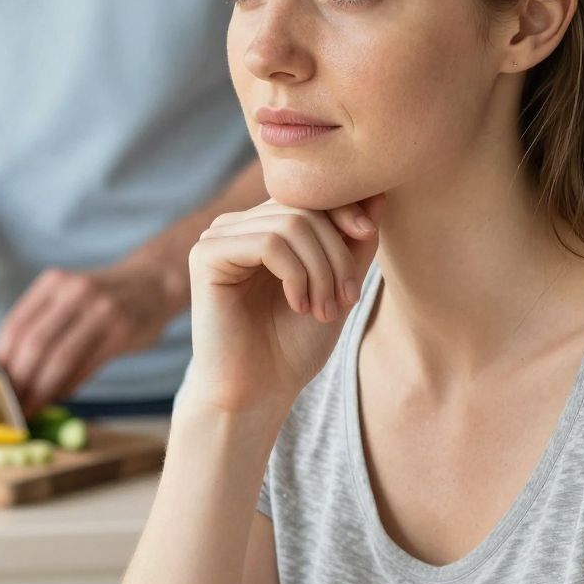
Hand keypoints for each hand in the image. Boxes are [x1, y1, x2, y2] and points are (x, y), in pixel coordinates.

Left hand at [0, 260, 175, 413]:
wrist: (154, 284)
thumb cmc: (103, 298)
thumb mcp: (69, 296)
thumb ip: (42, 324)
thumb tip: (9, 372)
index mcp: (54, 282)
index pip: (16, 325)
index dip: (1, 360)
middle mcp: (76, 291)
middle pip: (35, 344)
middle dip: (19, 381)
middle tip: (11, 405)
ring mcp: (101, 310)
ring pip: (60, 359)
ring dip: (41, 390)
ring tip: (30, 408)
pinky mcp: (121, 332)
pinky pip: (85, 367)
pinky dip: (67, 387)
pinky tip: (58, 397)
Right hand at [186, 193, 383, 416]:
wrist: (257, 392)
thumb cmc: (294, 345)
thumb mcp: (338, 285)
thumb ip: (355, 241)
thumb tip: (378, 192)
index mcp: (265, 225)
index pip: (312, 196)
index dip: (346, 210)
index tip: (367, 238)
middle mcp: (239, 224)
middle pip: (304, 208)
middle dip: (336, 253)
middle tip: (346, 298)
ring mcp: (219, 237)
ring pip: (290, 225)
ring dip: (320, 270)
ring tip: (323, 310)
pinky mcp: (205, 255)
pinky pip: (266, 244)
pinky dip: (295, 275)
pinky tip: (297, 305)